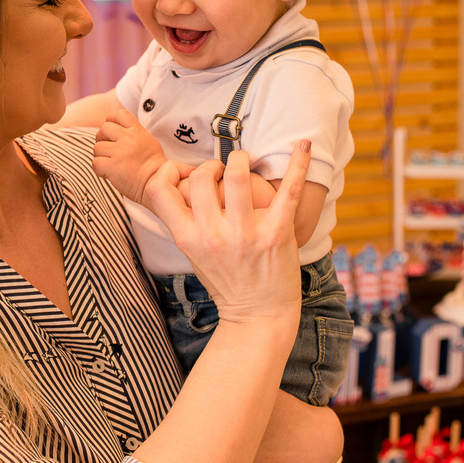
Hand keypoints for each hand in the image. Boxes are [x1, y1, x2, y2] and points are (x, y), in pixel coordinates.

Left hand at [91, 109, 167, 206]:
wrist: (156, 183)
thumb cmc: (153, 165)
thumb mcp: (148, 141)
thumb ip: (134, 132)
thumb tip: (118, 127)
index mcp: (137, 131)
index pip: (119, 114)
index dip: (112, 121)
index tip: (112, 133)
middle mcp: (128, 139)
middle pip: (104, 128)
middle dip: (102, 138)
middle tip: (108, 149)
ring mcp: (119, 152)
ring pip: (97, 147)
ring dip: (101, 156)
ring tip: (110, 163)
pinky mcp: (112, 167)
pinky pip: (95, 163)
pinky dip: (99, 169)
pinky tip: (108, 173)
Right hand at [143, 140, 311, 326]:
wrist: (257, 316)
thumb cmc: (226, 282)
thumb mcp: (194, 256)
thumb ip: (185, 224)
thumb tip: (181, 186)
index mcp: (187, 238)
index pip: (159, 190)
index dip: (167, 171)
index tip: (185, 172)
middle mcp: (212, 235)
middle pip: (202, 178)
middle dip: (212, 165)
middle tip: (222, 171)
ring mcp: (245, 234)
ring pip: (238, 175)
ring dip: (242, 160)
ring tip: (245, 163)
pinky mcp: (277, 234)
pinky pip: (289, 190)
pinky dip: (299, 163)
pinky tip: (304, 145)